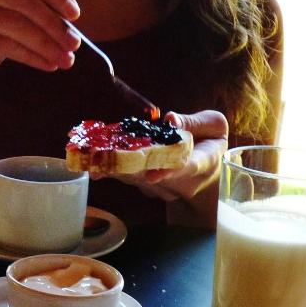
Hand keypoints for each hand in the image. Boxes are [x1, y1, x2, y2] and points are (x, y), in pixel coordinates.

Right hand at [0, 0, 80, 99]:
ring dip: (47, 43)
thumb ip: (23, 1)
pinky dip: (32, 56)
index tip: (76, 13)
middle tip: (74, 44)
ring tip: (66, 60)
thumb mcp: (1, 20)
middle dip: (53, 22)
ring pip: (15, 23)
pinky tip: (48, 66)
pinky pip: (5, 45)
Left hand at [103, 110, 228, 202]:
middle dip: (124, 167)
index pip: (183, 169)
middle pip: (148, 176)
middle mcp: (177, 181)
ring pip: (133, 178)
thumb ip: (195, 122)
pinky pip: (126, 175)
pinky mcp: (145, 186)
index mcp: (200, 163)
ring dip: (111, 166)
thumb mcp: (215, 127)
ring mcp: (160, 187)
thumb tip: (170, 119)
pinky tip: (91, 155)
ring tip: (90, 156)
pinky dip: (110, 165)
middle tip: (102, 161)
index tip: (151, 176)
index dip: (166, 173)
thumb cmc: (210, 145)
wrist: (206, 176)